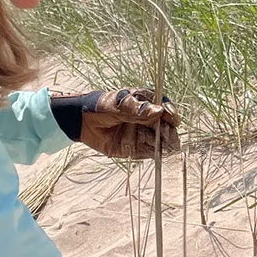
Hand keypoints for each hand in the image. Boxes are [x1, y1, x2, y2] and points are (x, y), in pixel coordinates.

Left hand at [50, 88, 179, 159]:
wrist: (83, 122)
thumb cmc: (101, 106)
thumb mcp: (118, 105)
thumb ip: (137, 109)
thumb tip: (158, 110)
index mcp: (146, 103)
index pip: (164, 107)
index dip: (170, 113)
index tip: (172, 118)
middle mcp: (148, 119)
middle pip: (165, 126)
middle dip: (169, 132)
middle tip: (170, 138)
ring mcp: (144, 134)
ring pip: (160, 140)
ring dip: (166, 145)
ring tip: (167, 148)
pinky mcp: (137, 148)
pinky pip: (150, 152)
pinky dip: (156, 153)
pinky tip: (159, 153)